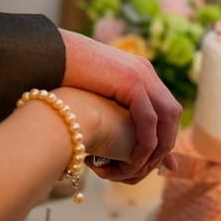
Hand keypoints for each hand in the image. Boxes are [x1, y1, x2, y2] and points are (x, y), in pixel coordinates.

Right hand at [59, 29, 181, 181]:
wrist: (49, 55)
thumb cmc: (64, 77)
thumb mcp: (97, 95)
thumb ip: (112, 109)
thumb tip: (113, 127)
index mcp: (139, 71)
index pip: (165, 106)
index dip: (166, 133)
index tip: (159, 157)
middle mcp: (145, 71)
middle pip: (172, 111)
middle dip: (168, 139)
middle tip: (157, 164)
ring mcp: (140, 74)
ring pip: (166, 116)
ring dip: (160, 143)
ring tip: (148, 164)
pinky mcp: (131, 81)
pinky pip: (148, 118)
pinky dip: (146, 139)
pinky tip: (136, 156)